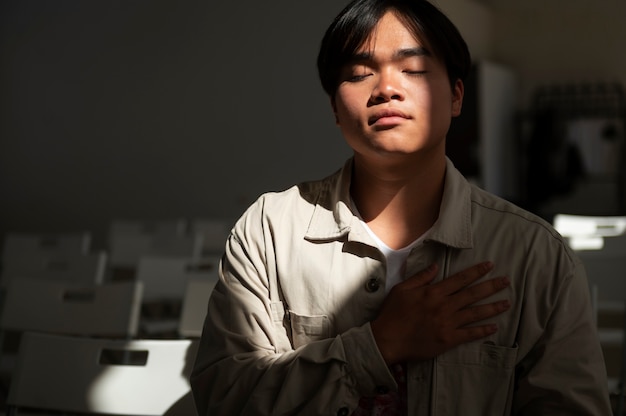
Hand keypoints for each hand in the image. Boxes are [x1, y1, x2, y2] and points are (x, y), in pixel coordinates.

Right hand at [370, 261, 509, 363]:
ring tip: (507, 303)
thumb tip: (435, 266)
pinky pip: (469, 334)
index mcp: (433, 292)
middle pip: (472, 294)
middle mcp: (444, 306)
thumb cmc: (392, 313)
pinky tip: (494, 327)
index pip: (460, 279)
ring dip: (493, 307)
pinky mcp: (448, 339)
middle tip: (506, 281)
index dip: (476, 272)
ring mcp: (448, 323)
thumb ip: (420, 277)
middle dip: (491, 286)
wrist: (388, 339)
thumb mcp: (402, 289)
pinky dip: (482, 330)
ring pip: (475, 313)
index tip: (489, 266)